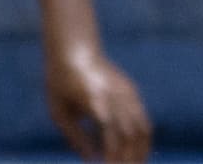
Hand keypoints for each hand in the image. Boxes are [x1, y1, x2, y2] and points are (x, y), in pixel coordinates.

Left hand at [45, 45, 151, 159]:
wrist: (74, 49)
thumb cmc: (60, 83)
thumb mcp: (59, 113)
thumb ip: (75, 138)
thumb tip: (93, 160)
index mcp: (95, 100)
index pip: (111, 133)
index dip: (112, 154)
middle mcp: (115, 95)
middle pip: (130, 133)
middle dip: (128, 158)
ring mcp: (126, 92)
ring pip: (142, 127)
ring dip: (141, 150)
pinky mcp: (131, 91)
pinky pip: (142, 119)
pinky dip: (142, 138)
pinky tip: (136, 152)